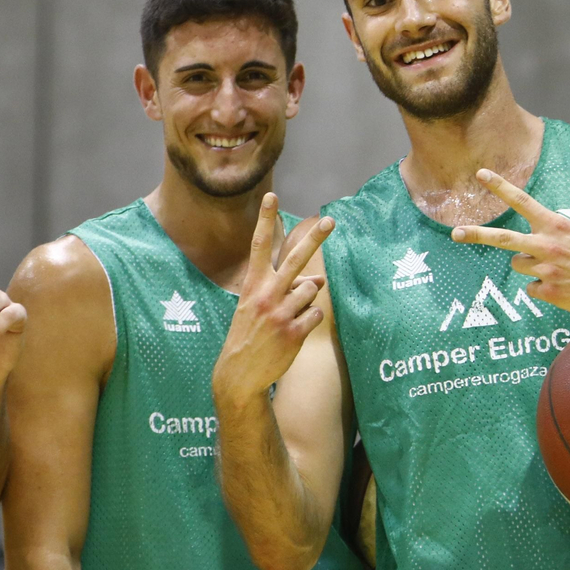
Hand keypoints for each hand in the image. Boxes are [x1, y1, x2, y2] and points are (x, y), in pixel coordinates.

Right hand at [211, 194, 332, 402]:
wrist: (239, 373)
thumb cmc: (249, 334)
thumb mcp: (257, 306)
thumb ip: (286, 287)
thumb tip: (320, 278)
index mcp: (253, 284)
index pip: (260, 245)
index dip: (265, 220)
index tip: (271, 196)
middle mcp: (266, 294)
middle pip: (295, 259)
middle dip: (314, 238)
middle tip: (330, 220)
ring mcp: (280, 313)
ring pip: (312, 290)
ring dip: (307, 300)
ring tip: (290, 316)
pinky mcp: (293, 332)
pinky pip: (316, 314)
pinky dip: (310, 320)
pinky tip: (294, 332)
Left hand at [450, 168, 569, 317]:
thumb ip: (554, 237)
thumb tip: (531, 248)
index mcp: (556, 225)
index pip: (522, 201)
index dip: (500, 186)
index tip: (481, 173)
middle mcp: (548, 245)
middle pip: (503, 238)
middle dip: (476, 234)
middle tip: (456, 233)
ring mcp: (547, 270)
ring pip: (520, 266)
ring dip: (531, 268)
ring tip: (558, 271)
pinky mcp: (550, 292)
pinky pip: (532, 289)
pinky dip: (544, 290)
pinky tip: (565, 288)